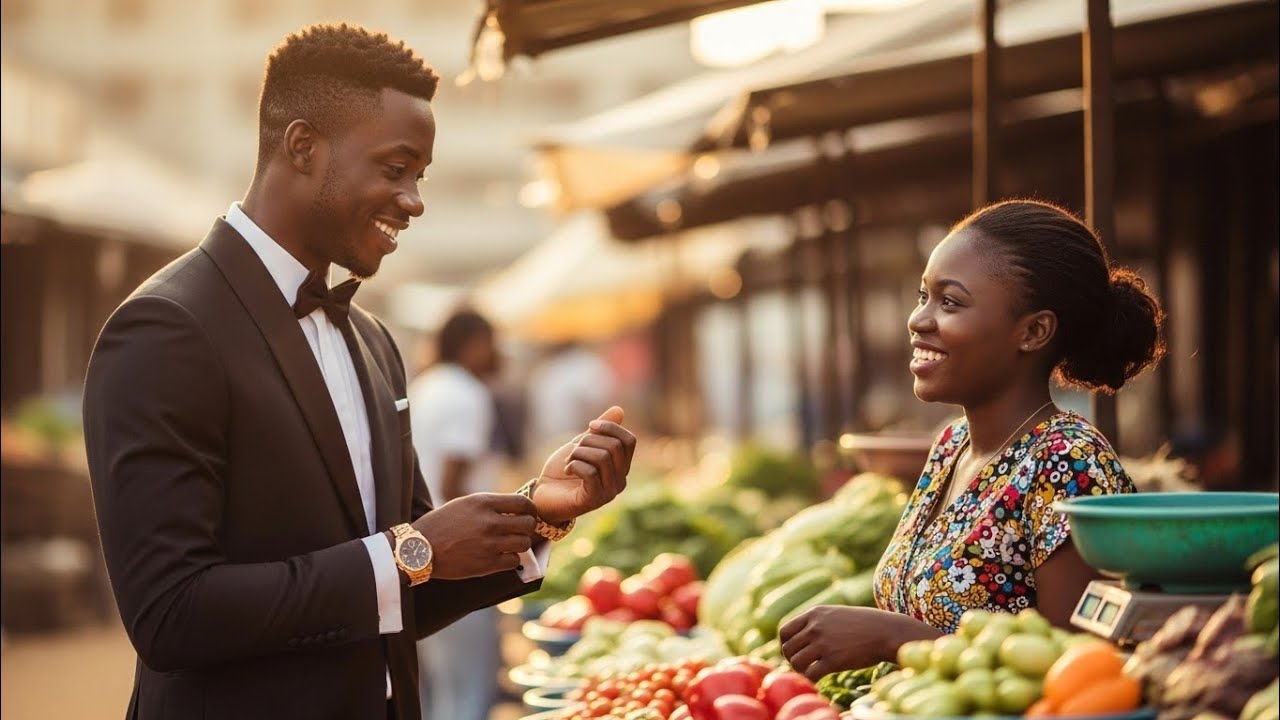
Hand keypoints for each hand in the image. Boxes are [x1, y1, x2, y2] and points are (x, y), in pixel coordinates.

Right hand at [409, 492, 536, 579]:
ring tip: (510, 545)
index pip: (523, 503)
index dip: (531, 509)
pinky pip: (513, 561)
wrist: (418, 549)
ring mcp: (489, 544)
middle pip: (528, 523)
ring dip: (520, 544)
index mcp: (483, 502)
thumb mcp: (465, 504)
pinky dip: (510, 560)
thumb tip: (517, 509)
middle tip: (520, 531)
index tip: (529, 514)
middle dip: (527, 527)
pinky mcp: (486, 564)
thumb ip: (490, 505)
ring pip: (524, 543)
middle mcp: (489, 521)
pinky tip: (501, 557)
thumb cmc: (441, 525)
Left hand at [532, 406, 635, 524]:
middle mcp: (620, 482)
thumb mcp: (582, 445)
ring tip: (569, 461)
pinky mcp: (594, 500)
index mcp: (621, 468)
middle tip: (574, 450)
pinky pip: (590, 472)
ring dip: (579, 453)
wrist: (544, 494)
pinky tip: (567, 470)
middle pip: (614, 447)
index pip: (629, 441)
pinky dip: (574, 464)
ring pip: (602, 458)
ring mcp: (609, 493)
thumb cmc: (563, 470)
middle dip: (588, 441)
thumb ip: (600, 431)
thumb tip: (619, 410)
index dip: (610, 427)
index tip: (590, 425)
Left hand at [779, 605, 941, 680]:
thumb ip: (817, 623)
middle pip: (787, 649)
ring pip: (796, 663)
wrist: (886, 632)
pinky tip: (821, 678)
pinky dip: (812, 679)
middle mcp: (815, 627)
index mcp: (814, 614)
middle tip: (805, 665)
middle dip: (793, 660)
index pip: (784, 632)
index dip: (787, 645)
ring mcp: (823, 643)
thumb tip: (800, 639)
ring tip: (813, 672)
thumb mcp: (836, 615)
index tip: (797, 652)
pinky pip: (810, 675)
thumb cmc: (863, 625)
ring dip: (801, 671)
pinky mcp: (832, 660)